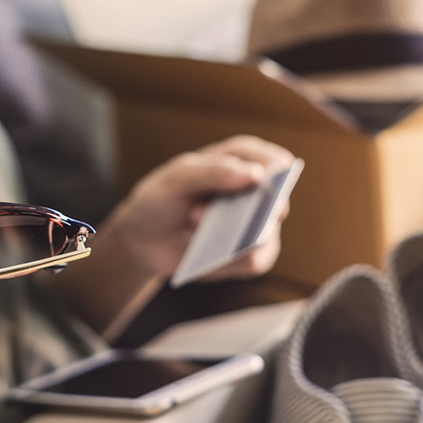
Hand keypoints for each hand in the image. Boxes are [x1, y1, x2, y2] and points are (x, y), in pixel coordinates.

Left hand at [104, 135, 294, 280]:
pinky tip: (206, 258)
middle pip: (275, 201)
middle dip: (254, 211)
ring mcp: (256, 224)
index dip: (274, 171)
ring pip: (266, 236)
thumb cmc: (163, 198)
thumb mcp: (176, 178)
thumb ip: (212, 171)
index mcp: (241, 160)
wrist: (146, 238)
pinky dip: (228, 262)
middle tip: (228, 213)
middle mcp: (256, 192)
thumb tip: (254, 175)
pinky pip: (252, 262)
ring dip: (235, 240)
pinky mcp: (250, 254)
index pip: (271, 161)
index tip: (265, 179)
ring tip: (198, 229)